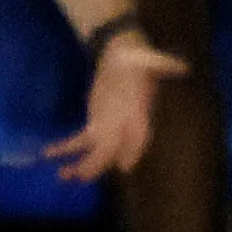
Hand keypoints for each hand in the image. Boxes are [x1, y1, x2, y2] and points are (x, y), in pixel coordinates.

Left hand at [45, 28, 189, 180]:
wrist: (123, 56)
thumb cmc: (137, 59)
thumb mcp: (149, 59)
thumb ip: (162, 65)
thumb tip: (182, 67)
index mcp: (141, 114)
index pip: (141, 137)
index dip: (133, 151)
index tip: (124, 167)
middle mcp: (126, 127)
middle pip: (113, 151)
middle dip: (99, 164)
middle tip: (83, 176)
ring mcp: (110, 130)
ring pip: (96, 153)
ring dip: (80, 166)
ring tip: (63, 175)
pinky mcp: (94, 127)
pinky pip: (79, 142)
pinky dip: (64, 148)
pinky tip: (49, 153)